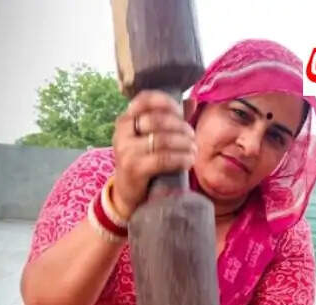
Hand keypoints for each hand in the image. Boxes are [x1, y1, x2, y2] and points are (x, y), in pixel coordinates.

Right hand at [111, 91, 197, 216]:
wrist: (127, 193)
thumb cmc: (142, 161)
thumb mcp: (150, 137)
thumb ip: (169, 118)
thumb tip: (192, 101)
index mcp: (125, 121)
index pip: (144, 100)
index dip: (167, 102)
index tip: (181, 113)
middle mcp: (122, 134)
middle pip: (158, 119)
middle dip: (181, 126)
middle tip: (192, 136)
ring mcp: (127, 152)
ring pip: (163, 139)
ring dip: (184, 144)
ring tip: (193, 150)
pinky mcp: (135, 169)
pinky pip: (164, 159)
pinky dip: (181, 159)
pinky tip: (188, 161)